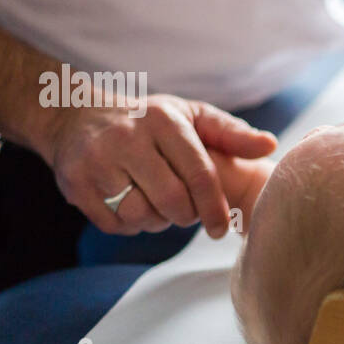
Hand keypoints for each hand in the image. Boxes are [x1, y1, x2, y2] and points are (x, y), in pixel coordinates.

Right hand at [40, 94, 275, 237]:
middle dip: (187, 217)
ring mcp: (96, 161)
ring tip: (158, 205)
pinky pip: (115, 224)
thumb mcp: (190, 116)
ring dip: (157, 222)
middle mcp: (127, 138)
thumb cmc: (147, 121)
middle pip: (171, 201)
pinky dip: (131, 225)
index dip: (215, 208)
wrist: (74, 115)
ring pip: (141, 215)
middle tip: (187, 214)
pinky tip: (133, 206)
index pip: (199, 175)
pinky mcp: (75, 183)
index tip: (222, 228)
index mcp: (163, 121)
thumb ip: (230, 133)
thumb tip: (270, 145)